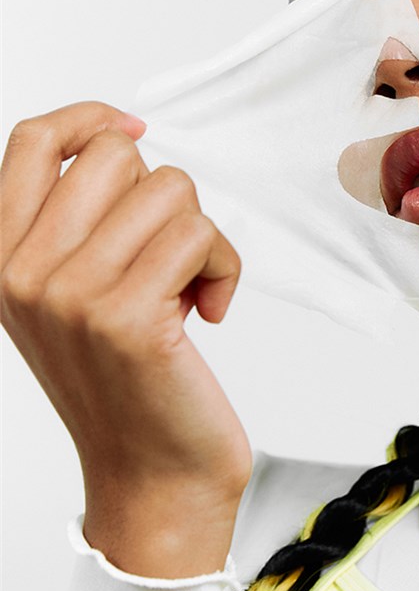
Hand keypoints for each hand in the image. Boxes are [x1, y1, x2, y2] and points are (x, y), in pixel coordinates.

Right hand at [0, 101, 249, 576]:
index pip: (32, 141)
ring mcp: (70, 294)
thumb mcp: (77, 293)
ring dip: (201, 237)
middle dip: (164, 195)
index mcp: (2, 257)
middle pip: (120, 155)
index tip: (137, 128)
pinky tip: (208, 309)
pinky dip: (224, 267)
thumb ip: (78, 223)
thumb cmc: (128, 376)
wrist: (152, 473)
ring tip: (187, 287)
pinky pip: (201, 235)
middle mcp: (22, 272)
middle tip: (165, 252)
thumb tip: (126, 140)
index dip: (90, 117)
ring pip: (171, 189)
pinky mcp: (126, 317)